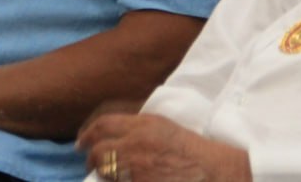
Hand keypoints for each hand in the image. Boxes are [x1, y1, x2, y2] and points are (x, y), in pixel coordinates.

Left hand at [77, 112, 251, 181]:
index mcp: (143, 125)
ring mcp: (139, 168)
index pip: (103, 125)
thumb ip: (137, 126)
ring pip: (106, 171)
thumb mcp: (164, 127)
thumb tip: (112, 135)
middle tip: (90, 162)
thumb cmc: (195, 151)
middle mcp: (136, 143)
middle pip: (99, 150)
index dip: (88, 134)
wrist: (219, 172)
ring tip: (103, 175)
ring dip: (102, 174)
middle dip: (91, 157)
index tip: (82, 143)